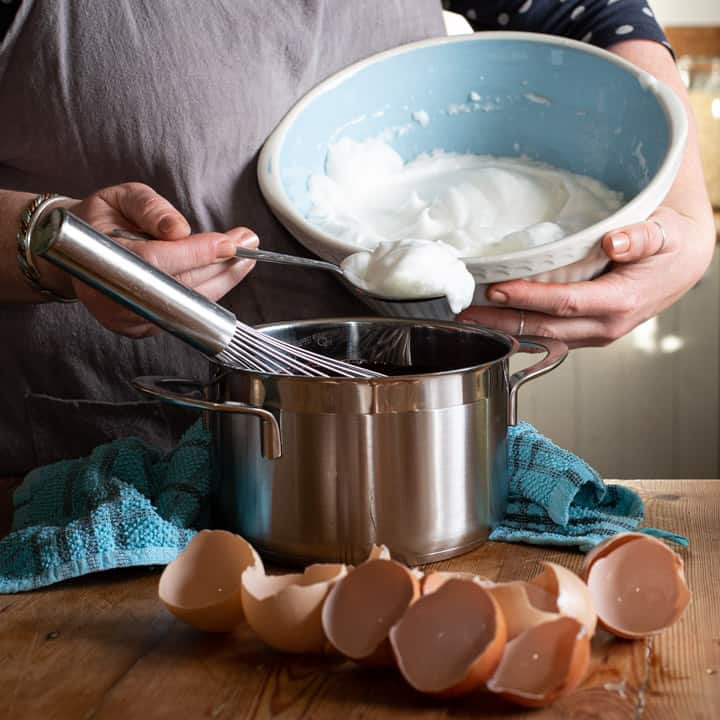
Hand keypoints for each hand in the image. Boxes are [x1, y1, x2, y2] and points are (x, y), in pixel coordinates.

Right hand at [41, 183, 257, 337]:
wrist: (79, 251)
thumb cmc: (101, 222)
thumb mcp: (121, 198)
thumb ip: (150, 207)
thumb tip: (178, 228)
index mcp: (99, 259)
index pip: (156, 261)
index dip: (196, 254)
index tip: (229, 243)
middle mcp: (113, 297)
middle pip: (179, 288)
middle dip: (220, 266)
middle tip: (248, 243)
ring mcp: (129, 319)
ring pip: (187, 306)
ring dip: (223, 281)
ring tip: (244, 257)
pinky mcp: (144, 328)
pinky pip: (186, 313)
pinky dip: (210, 293)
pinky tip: (226, 273)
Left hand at [456, 206, 715, 348]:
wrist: (683, 265)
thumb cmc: (670, 246)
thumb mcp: (664, 233)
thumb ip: (641, 236)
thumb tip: (615, 242)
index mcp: (619, 302)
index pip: (563, 303)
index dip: (527, 297)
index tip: (495, 289)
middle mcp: (605, 326)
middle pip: (543, 328)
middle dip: (501, 322)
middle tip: (465, 314)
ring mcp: (595, 334)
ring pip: (542, 339)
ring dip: (504, 332)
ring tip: (470, 323)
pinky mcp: (587, 333)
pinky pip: (549, 339)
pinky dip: (520, 333)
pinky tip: (495, 327)